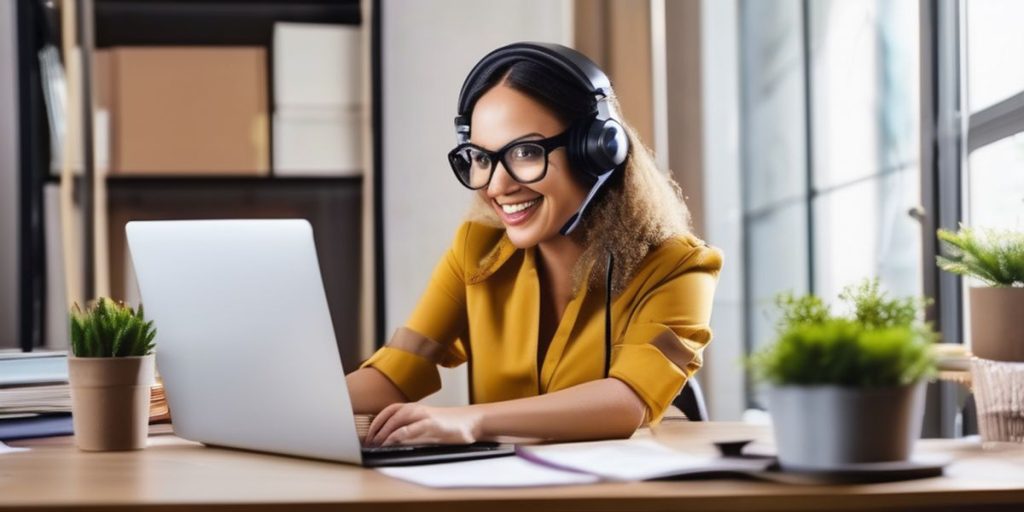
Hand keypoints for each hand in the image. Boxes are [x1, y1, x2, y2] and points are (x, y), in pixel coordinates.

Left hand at [365, 403, 483, 445]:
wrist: (471, 422)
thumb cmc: (448, 426)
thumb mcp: (425, 425)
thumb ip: (411, 429)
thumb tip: (392, 441)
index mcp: (413, 408)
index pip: (388, 411)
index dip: (376, 422)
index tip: (368, 436)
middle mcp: (416, 409)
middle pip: (389, 414)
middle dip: (376, 429)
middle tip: (368, 443)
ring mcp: (423, 415)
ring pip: (397, 419)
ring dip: (384, 431)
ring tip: (376, 443)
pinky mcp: (431, 424)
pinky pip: (410, 428)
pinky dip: (397, 435)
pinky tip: (390, 442)